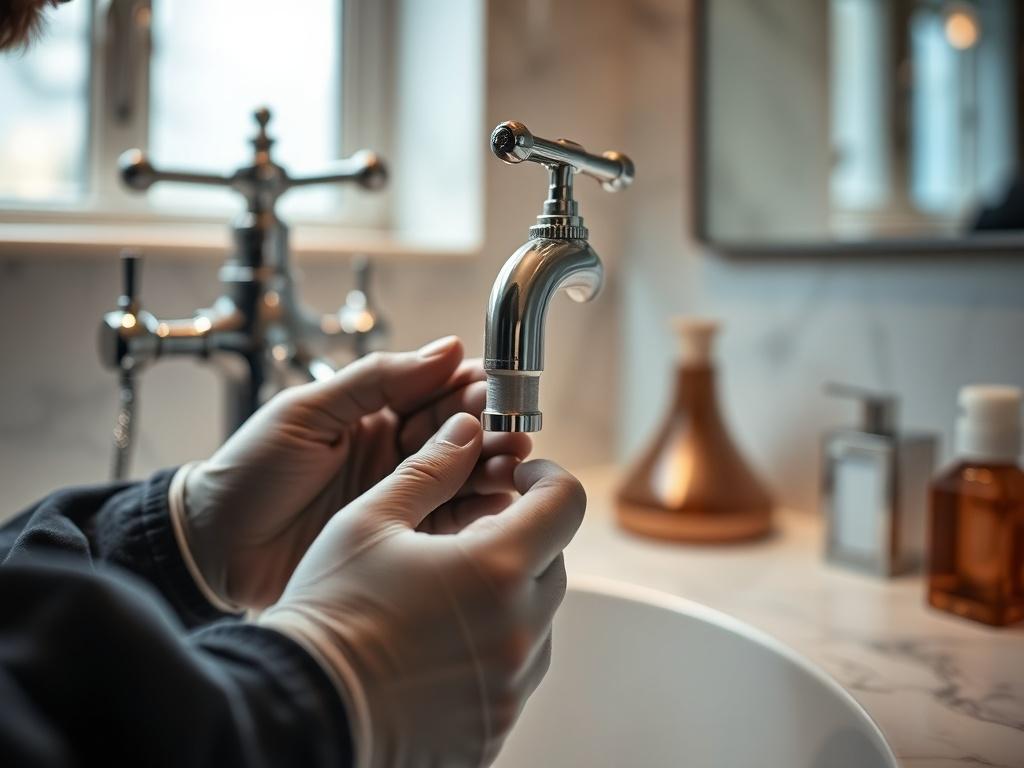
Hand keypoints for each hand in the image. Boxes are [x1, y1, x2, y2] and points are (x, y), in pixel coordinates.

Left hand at [180, 337, 531, 608]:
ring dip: (492, 467)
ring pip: (463, 477)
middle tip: (513, 428)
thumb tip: (447, 349)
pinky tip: (501, 504)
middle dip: (490, 428)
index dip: (469, 389)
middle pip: (459, 435)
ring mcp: (401, 498)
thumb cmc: (251, 471)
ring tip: (513, 462)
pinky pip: (451, 523)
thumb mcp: (309, 411)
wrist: (213, 547)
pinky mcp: (402, 541)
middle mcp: (396, 455)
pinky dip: (479, 512)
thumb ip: (377, 379)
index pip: (436, 393)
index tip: (496, 388)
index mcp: (375, 415)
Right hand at [259, 413, 586, 767]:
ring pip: (536, 620)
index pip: (564, 504)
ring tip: (443, 598)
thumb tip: (464, 432)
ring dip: (508, 598)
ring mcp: (510, 687)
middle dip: (520, 540)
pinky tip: (440, 644)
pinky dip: (493, 650)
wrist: (298, 711)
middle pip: (553, 563)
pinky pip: (515, 673)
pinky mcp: (495, 727)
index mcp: (496, 570)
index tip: (519, 477)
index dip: (545, 479)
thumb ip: (429, 471)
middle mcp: (518, 632)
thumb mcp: (369, 522)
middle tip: (464, 540)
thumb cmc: (328, 613)